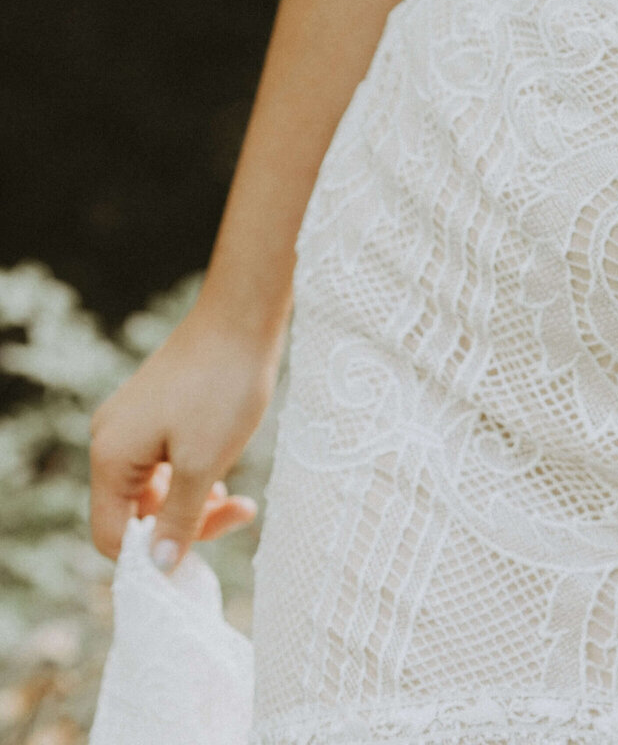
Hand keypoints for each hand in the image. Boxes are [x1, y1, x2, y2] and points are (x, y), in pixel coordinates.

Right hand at [89, 305, 279, 570]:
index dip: (153, 555)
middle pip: (137, 513)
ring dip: (195, 501)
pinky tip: (223, 472)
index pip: (113, 536)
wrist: (243, 314)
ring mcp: (131, 422)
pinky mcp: (154, 411)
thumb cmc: (223, 386)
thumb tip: (156, 568)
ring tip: (236, 496)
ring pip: (156, 489)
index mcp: (110, 456)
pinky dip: (194, 474)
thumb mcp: (204, 464)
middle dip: (187, 523)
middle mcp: (110, 440)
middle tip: (238, 513)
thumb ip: (178, 521)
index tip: (202, 550)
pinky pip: (165, 463)